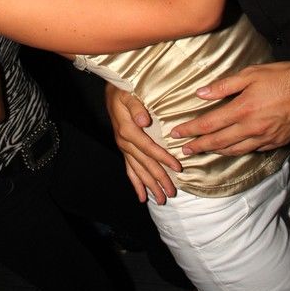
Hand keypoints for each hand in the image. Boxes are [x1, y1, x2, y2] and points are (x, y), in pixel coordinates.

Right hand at [105, 84, 180, 204]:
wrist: (112, 91)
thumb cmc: (123, 90)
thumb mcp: (129, 93)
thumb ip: (137, 107)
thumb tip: (144, 121)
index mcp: (128, 130)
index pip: (149, 148)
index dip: (163, 158)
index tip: (177, 167)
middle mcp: (124, 142)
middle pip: (144, 163)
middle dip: (158, 179)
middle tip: (171, 193)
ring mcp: (124, 147)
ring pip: (137, 170)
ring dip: (149, 185)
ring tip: (160, 200)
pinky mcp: (124, 148)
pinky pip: (129, 169)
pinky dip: (136, 183)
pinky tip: (141, 196)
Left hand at [170, 60, 289, 155]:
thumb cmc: (284, 76)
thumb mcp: (251, 74)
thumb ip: (224, 86)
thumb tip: (201, 93)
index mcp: (243, 109)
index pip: (209, 124)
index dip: (190, 130)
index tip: (176, 134)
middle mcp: (253, 128)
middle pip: (219, 142)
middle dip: (199, 146)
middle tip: (184, 150)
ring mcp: (266, 138)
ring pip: (235, 150)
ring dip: (216, 152)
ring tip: (203, 152)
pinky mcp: (277, 142)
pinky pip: (252, 150)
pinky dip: (237, 151)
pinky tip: (231, 149)